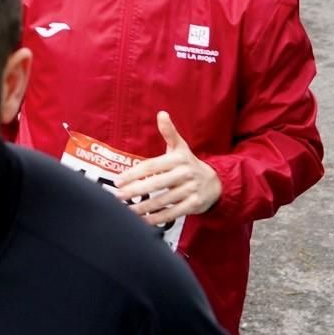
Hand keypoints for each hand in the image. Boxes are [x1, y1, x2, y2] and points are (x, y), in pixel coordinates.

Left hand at [112, 111, 221, 225]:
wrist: (216, 183)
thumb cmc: (188, 163)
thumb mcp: (180, 147)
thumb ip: (169, 132)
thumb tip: (161, 113)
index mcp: (178, 159)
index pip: (152, 166)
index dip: (134, 173)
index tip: (118, 180)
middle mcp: (185, 174)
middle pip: (156, 183)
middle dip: (136, 190)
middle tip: (118, 195)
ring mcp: (190, 190)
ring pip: (163, 200)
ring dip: (143, 207)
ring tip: (126, 210)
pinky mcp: (194, 205)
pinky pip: (173, 213)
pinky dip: (157, 218)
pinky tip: (143, 221)